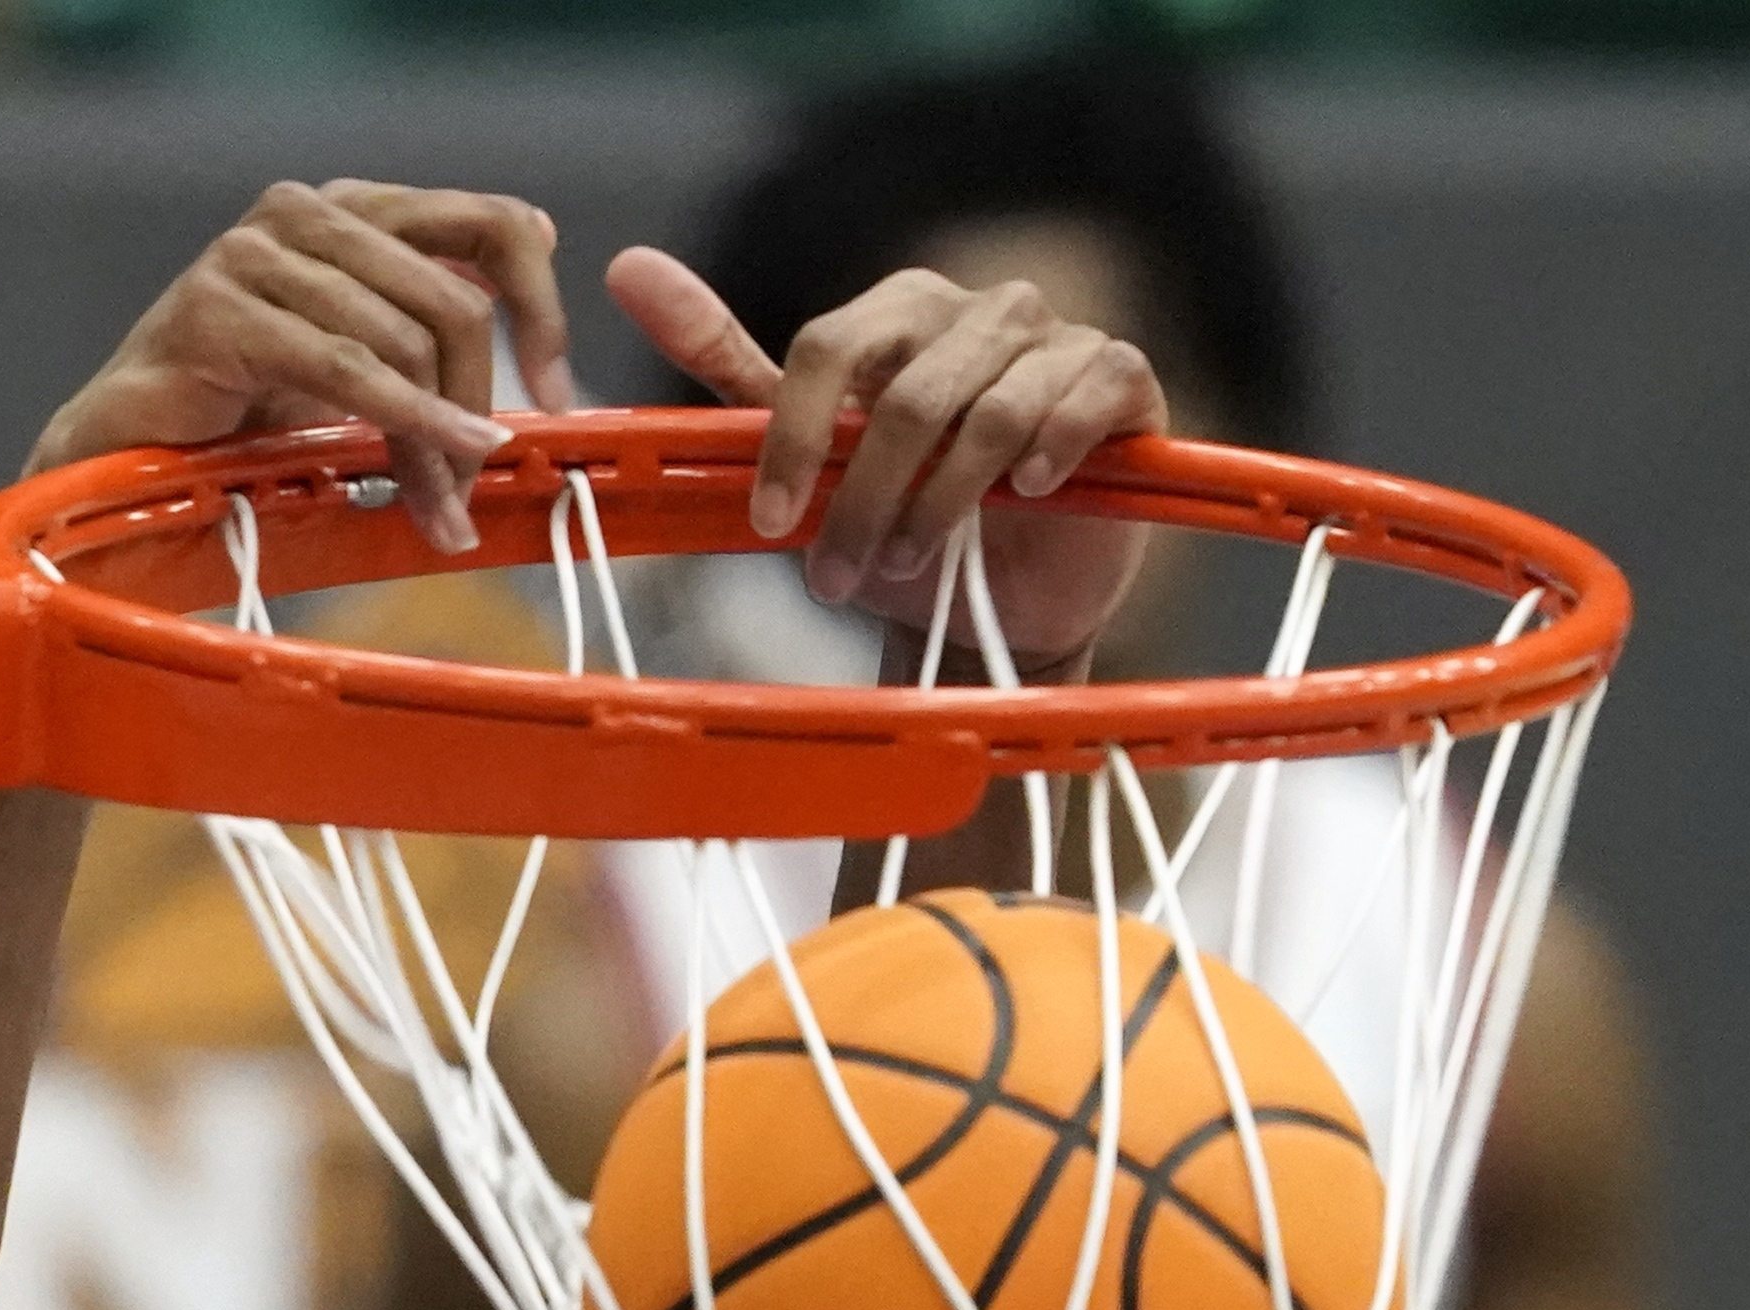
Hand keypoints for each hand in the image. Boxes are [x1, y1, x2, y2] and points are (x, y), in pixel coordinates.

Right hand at [30, 179, 583, 556]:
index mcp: (352, 209)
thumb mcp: (357, 359)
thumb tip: (540, 266)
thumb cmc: (238, 412)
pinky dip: (403, 426)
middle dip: (475, 405)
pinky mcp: (217, 306)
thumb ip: (428, 310)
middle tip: (474, 484)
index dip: (540, 307)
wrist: (120, 453)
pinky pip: (346, 370)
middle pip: (452, 303)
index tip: (558, 389)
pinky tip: (432, 473)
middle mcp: (306, 210)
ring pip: (403, 343)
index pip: (489, 225)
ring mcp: (254, 251)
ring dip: (433, 440)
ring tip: (438, 507)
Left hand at [605, 248, 1162, 664]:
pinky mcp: (1122, 378)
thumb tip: (627, 267)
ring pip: (985, 411)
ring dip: (938, 503)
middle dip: (861, 499)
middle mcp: (980, 309)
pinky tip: (1025, 492)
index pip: (828, 347)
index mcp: (898, 311)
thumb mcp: (806, 450)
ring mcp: (1056, 339)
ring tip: (914, 560)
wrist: (1003, 602)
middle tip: (838, 576)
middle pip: (902, 393)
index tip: (769, 522)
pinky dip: (1048, 450)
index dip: (791, 440)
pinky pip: (1082, 396)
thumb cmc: (902, 520)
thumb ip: (727, 365)